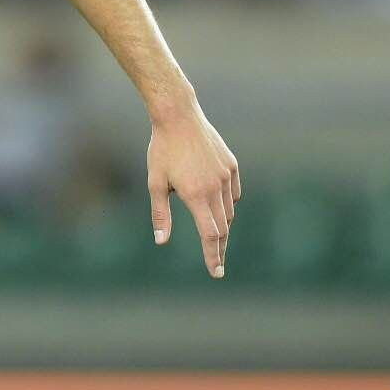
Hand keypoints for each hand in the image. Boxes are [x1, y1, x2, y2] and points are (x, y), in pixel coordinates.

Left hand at [146, 104, 241, 277]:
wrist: (179, 116)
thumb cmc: (162, 150)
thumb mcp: (155, 183)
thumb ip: (161, 214)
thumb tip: (161, 241)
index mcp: (196, 195)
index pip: (210, 234)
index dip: (213, 255)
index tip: (216, 272)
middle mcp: (216, 187)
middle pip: (222, 227)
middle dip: (219, 247)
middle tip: (217, 264)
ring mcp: (226, 176)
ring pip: (229, 210)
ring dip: (222, 225)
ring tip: (213, 236)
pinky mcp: (232, 166)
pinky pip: (233, 193)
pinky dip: (227, 203)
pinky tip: (217, 205)